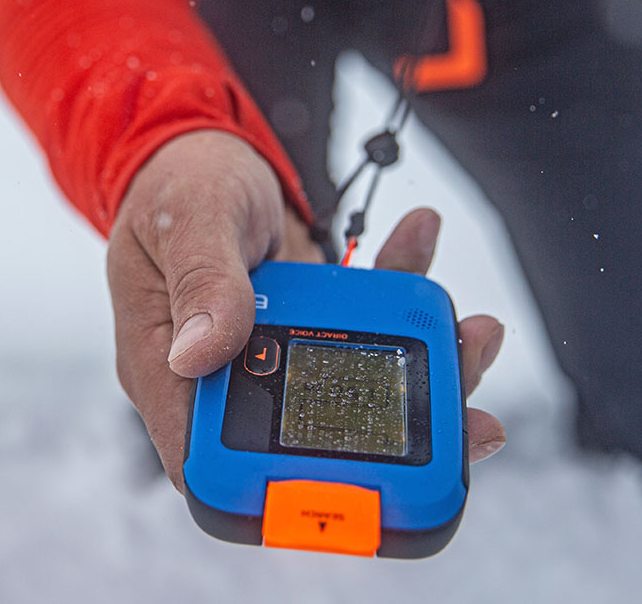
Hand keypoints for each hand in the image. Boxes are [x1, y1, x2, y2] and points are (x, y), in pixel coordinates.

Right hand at [107, 130, 506, 490]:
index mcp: (168, 370)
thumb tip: (200, 355)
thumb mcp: (188, 220)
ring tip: (473, 331)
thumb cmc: (173, 184)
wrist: (199, 150)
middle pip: (304, 441)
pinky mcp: (307, 324)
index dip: (281, 492)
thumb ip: (203, 282)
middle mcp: (220, 377)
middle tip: (461, 404)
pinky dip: (404, 295)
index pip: (213, 464)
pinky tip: (422, 243)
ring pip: (352, 392)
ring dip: (422, 369)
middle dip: (392, 434)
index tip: (360, 480)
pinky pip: (364, 330)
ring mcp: (271, 354)